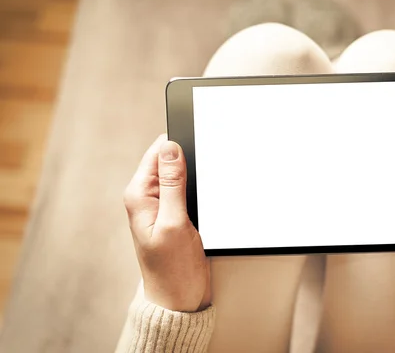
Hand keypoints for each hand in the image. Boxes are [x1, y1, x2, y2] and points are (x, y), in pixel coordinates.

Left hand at [124, 134, 210, 311]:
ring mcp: (162, 206)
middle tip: (202, 181)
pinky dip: (197, 190)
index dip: (178, 145)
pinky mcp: (176, 215)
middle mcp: (147, 198)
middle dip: (189, 162)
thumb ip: (172, 183)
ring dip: (194, 178)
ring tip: (202, 197)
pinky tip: (205, 202)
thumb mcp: (175, 223)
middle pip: (169, 160)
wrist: (180, 299)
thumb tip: (170, 147)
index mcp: (139, 195)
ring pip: (180, 175)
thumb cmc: (173, 269)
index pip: (157, 152)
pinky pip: (186, 190)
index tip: (198, 146)